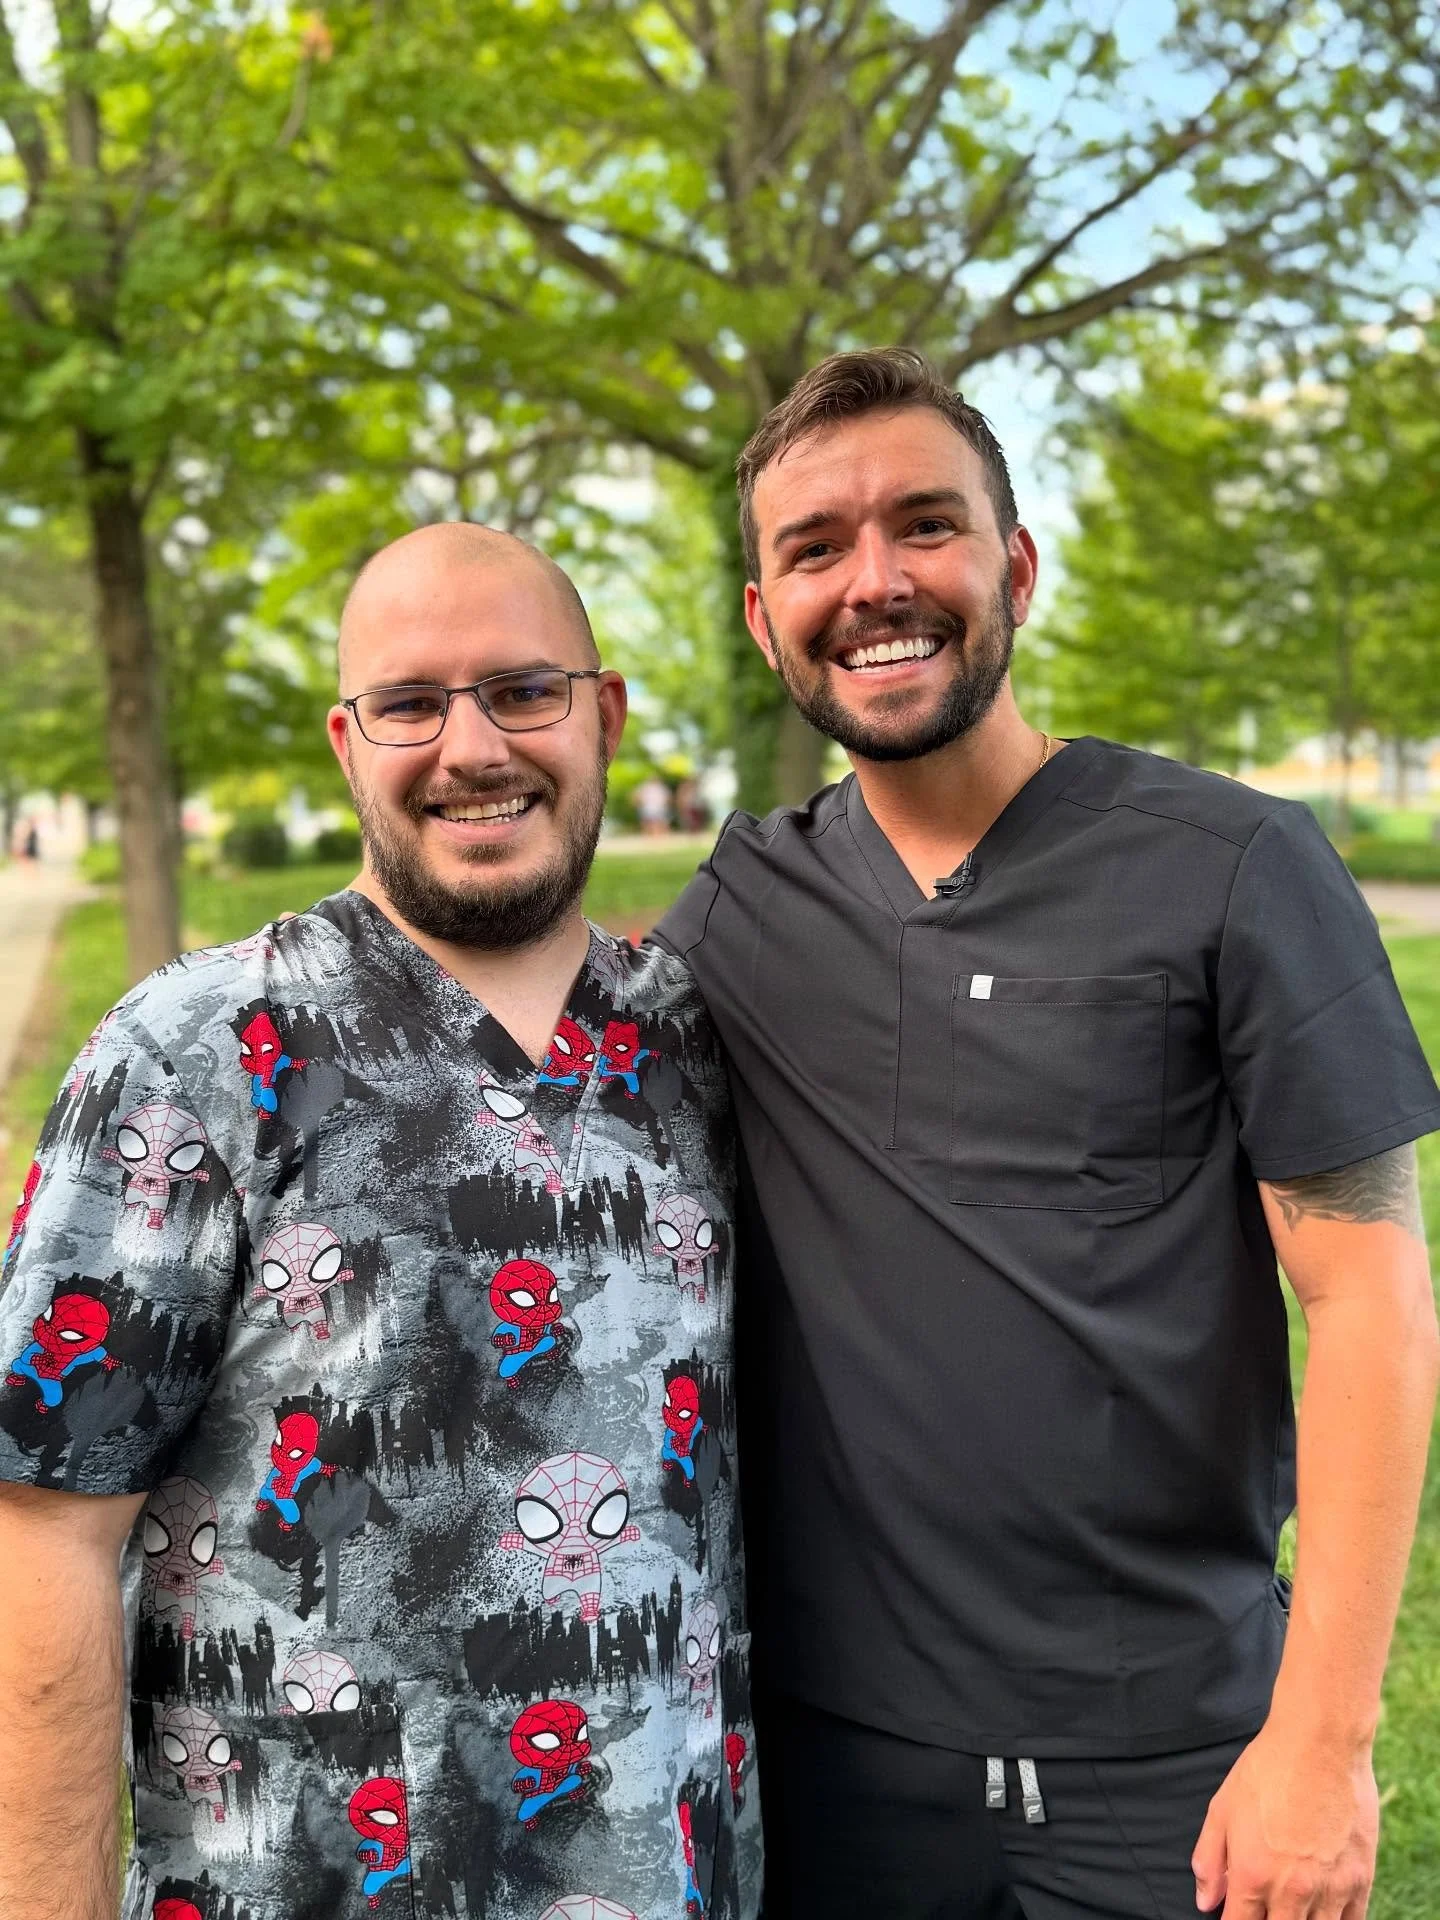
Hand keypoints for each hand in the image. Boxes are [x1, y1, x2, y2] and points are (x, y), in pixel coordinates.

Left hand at [1191, 1721, 1377, 1916]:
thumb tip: (1205, 1902)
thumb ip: (1209, 1860)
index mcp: (1253, 1876)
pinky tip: (1323, 1912)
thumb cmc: (1267, 1770)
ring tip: (1293, 1908)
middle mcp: (1291, 1891)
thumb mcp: (1222, 1809)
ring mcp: (1330, 1890)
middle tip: (1265, 1908)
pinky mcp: (1361, 1880)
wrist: (1320, 1743)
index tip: (1235, 1916)